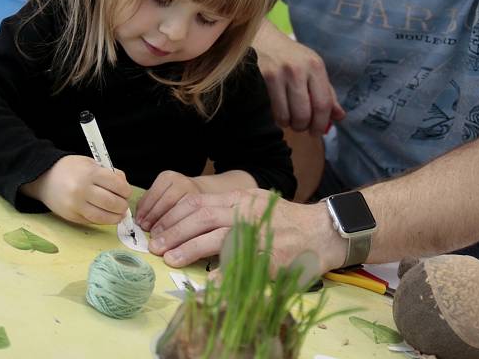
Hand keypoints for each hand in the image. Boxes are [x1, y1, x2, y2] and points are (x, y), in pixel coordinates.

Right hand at [20, 155, 131, 224]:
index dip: (126, 190)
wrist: (44, 178)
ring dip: (115, 217)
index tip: (126, 191)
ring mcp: (76, 205)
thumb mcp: (92, 163)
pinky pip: (92, 221)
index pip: (117, 185)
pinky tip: (106, 215)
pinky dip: (103, 219)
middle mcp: (82, 190)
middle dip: (122, 205)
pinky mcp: (71, 217)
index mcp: (90, 173)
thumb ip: (110, 174)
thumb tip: (124, 188)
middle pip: (112, 202)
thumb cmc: (71, 169)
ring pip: (103, 216)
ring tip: (119, 213)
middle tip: (123, 203)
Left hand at [135, 170, 201, 231]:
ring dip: (167, 224)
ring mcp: (195, 192)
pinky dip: (179, 226)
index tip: (139, 222)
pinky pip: (190, 216)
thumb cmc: (174, 197)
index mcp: (168, 178)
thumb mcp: (160, 193)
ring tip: (158, 234)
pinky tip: (172, 234)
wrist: (200, 192)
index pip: (154, 194)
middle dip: (155, 217)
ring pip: (181, 208)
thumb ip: (149, 202)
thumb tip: (139, 219)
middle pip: (168, 201)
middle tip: (147, 229)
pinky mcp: (203, 204)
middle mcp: (183, 182)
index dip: (146, 210)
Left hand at [147, 188, 344, 272]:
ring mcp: (257, 232)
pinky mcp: (268, 255)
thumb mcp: (256, 203)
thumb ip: (228, 210)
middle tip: (156, 246)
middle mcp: (246, 211)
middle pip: (201, 217)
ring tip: (170, 258)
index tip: (158, 228)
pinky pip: (238, 264)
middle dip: (174, 232)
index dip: (175, 216)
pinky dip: (219, 273)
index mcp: (241, 197)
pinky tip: (204, 280)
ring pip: (215, 237)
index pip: (199, 202)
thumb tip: (194, 222)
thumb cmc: (286, 220)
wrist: (321, 231)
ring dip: (188, 249)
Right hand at [255, 21, 344, 135]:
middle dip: (305, 127)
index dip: (322, 123)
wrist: (262, 38)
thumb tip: (340, 116)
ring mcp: (280, 74)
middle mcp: (299, 69)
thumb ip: (327, 92)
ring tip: (291, 121)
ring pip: (289, 115)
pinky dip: (279, 120)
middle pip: (306, 113)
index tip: (317, 132)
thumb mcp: (312, 68)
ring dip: (291, 125)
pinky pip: (275, 111)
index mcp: (316, 66)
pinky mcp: (265, 79)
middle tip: (303, 128)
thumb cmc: (291, 57)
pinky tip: (281, 115)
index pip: (324, 103)